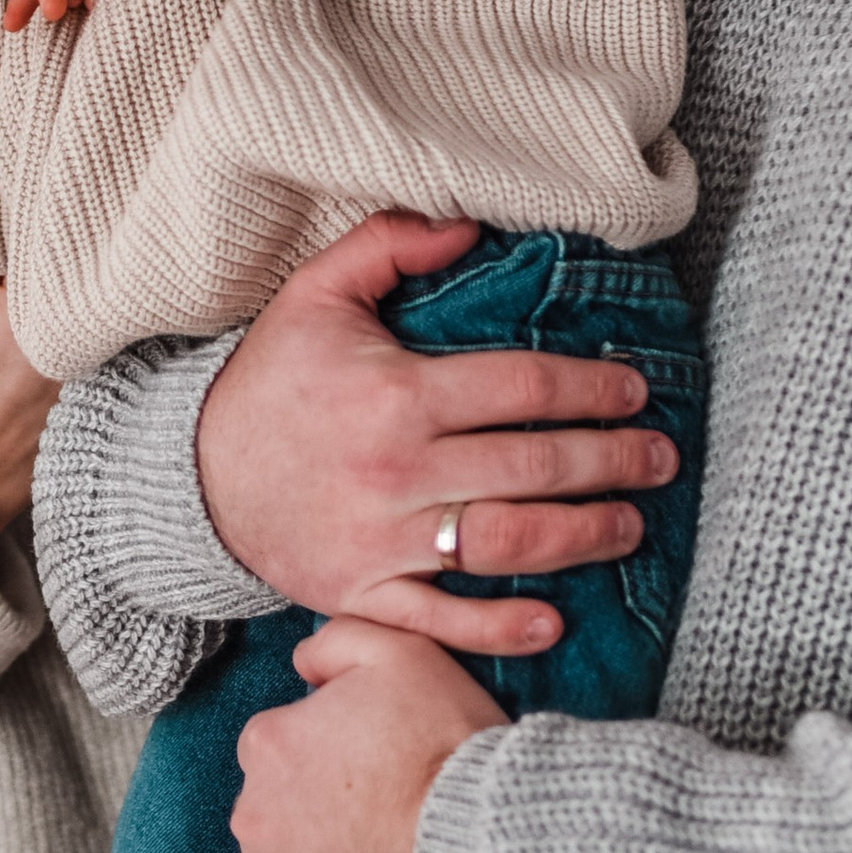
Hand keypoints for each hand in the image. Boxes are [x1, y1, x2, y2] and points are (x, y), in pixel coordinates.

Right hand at [195, 214, 678, 651]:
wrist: (189, 477)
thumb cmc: (266, 382)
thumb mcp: (315, 293)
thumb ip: (390, 246)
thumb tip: (472, 225)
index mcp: (397, 393)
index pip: (524, 387)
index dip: (592, 387)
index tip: (634, 390)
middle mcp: (400, 470)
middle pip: (534, 464)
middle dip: (612, 461)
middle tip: (662, 460)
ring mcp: (384, 540)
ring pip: (507, 541)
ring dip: (582, 536)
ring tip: (629, 526)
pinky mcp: (364, 594)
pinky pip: (443, 620)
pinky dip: (499, 627)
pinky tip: (552, 620)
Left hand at [232, 619, 502, 852]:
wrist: (483, 852)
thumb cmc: (447, 751)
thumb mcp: (406, 657)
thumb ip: (342, 642)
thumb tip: (304, 662)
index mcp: (268, 744)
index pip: (284, 745)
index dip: (336, 756)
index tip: (381, 770)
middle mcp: (251, 814)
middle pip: (277, 810)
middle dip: (320, 813)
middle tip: (387, 819)